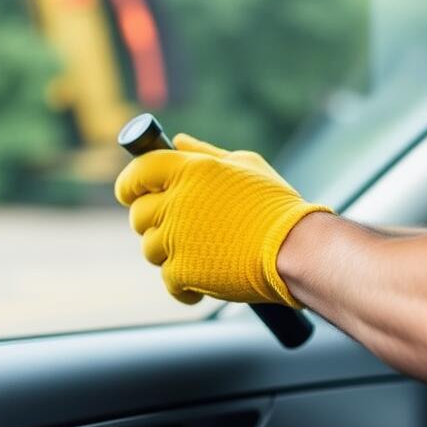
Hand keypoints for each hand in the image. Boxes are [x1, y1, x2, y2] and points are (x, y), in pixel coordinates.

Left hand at [114, 133, 329, 305]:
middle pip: (139, 215)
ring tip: (201, 252)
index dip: (130, 184)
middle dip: (153, 223)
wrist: (296, 247)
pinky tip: (204, 280)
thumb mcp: (245, 164)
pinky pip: (168, 280)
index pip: (138, 172)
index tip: (133, 193)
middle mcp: (177, 201)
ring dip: (169, 252)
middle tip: (180, 228)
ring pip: (150, 249)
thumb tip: (178, 141)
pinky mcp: (182, 271)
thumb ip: (205, 153)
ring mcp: (176, 237)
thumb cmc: (276, 205)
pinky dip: (184, 285)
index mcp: (189, 169)